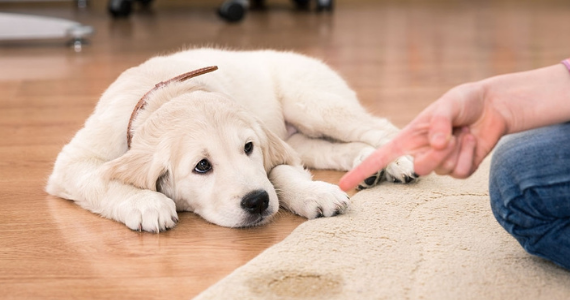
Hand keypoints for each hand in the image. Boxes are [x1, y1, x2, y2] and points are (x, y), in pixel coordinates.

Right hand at [339, 82, 507, 190]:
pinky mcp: (459, 168)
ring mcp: (440, 163)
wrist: (492, 106)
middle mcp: (420, 153)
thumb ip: (439, 122)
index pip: (379, 158)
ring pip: (442, 171)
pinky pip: (461, 173)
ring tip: (463, 132)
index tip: (345, 185)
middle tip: (450, 136)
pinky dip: (470, 155)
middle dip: (436, 155)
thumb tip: (435, 144)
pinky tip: (472, 140)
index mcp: (408, 138)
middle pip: (419, 169)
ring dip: (457, 150)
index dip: (361, 171)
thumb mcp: (448, 103)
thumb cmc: (464, 101)